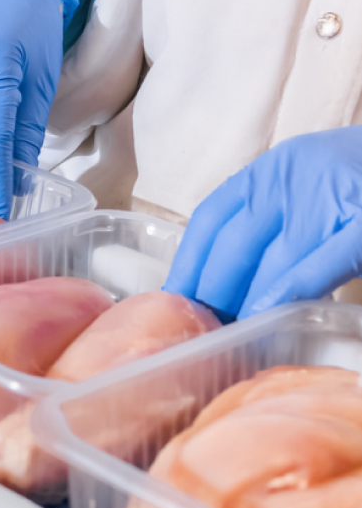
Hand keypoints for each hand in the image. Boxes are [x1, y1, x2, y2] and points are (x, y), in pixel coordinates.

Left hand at [163, 127, 361, 318]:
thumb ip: (275, 224)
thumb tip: (234, 282)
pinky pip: (321, 261)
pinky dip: (288, 289)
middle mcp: (294, 176)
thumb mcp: (311, 191)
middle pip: (233, 243)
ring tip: (226, 337)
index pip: (212, 218)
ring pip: (272, 257)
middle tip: (198, 332)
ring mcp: (334, 197)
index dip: (189, 263)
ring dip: (243, 302)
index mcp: (275, 170)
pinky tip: (268, 316)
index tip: (173, 300)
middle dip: (211, 293)